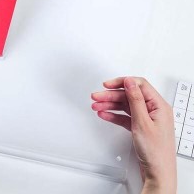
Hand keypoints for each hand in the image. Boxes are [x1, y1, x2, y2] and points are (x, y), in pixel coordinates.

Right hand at [91, 77, 176, 193]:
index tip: (108, 84)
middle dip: (111, 95)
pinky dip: (113, 115)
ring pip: (124, 106)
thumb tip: (130, 82)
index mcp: (158, 105)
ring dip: (109, 105)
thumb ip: (135, 100)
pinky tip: (104, 114)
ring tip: (96, 105)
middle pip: (128, 95)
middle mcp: (153, 110)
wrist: (157, 174)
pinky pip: (124, 116)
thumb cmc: (156, 152)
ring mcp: (146, 119)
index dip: (122, 82)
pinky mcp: (140, 127)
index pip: (139, 85)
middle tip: (97, 96)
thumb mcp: (142, 122)